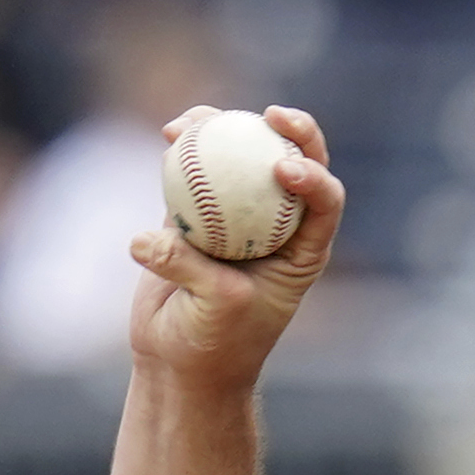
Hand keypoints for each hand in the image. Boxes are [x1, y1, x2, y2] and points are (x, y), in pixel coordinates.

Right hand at [127, 105, 344, 389]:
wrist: (179, 359)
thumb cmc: (214, 343)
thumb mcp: (216, 308)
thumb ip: (190, 268)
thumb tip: (148, 239)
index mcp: (304, 251)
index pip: (326, 202)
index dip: (316, 177)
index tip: (285, 168)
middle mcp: (278, 226)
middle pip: (296, 164)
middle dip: (293, 131)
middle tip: (270, 115)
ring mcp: (238, 214)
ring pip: (243, 158)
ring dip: (225, 129)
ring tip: (196, 121)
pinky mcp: (197, 211)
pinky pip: (195, 169)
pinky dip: (185, 148)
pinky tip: (168, 133)